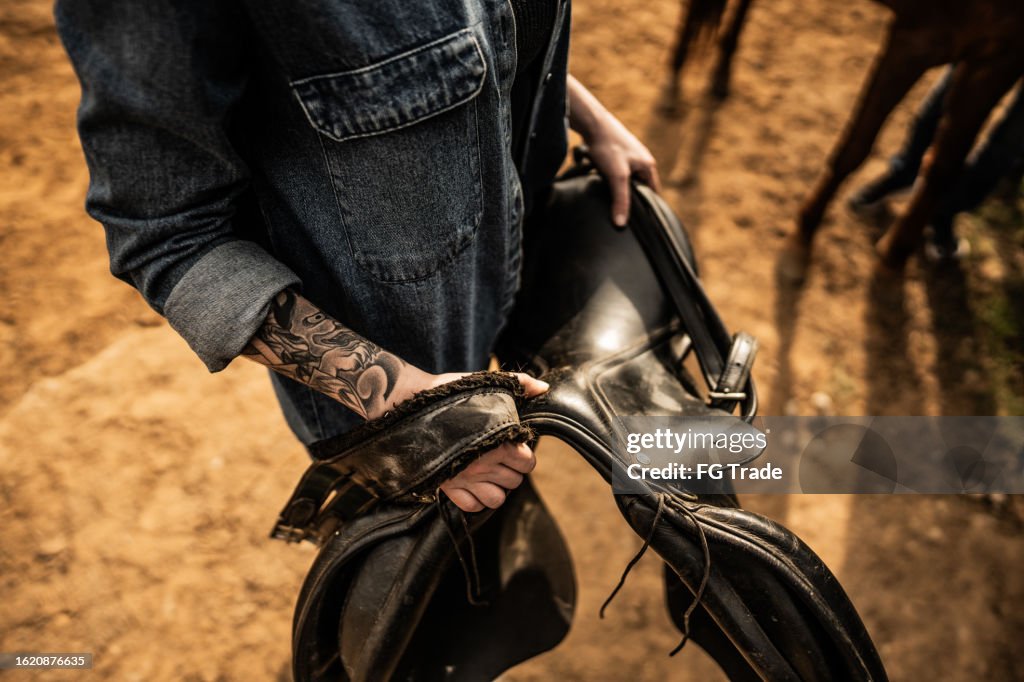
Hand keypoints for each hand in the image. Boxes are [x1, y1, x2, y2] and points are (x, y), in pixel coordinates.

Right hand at [390, 370, 548, 511]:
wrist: (411, 406)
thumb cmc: (449, 394)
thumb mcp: (486, 384)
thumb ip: (519, 384)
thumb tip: (544, 388)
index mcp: (499, 441)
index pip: (528, 462)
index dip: (523, 454)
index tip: (513, 446)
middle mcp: (485, 464)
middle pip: (515, 481)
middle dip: (512, 470)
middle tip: (501, 458)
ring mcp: (466, 478)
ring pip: (497, 499)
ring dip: (496, 488)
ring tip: (489, 474)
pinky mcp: (448, 487)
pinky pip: (472, 506)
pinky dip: (476, 499)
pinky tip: (472, 484)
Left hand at [567, 75, 659, 227]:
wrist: (592, 123)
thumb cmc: (608, 147)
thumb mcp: (617, 177)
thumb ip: (621, 200)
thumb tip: (621, 223)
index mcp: (648, 166)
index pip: (653, 193)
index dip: (647, 207)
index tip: (640, 221)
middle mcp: (642, 159)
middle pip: (640, 186)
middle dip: (630, 197)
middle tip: (620, 210)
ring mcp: (630, 155)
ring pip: (627, 179)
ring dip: (618, 187)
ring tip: (608, 193)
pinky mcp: (616, 152)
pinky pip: (616, 171)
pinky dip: (609, 177)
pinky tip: (599, 179)